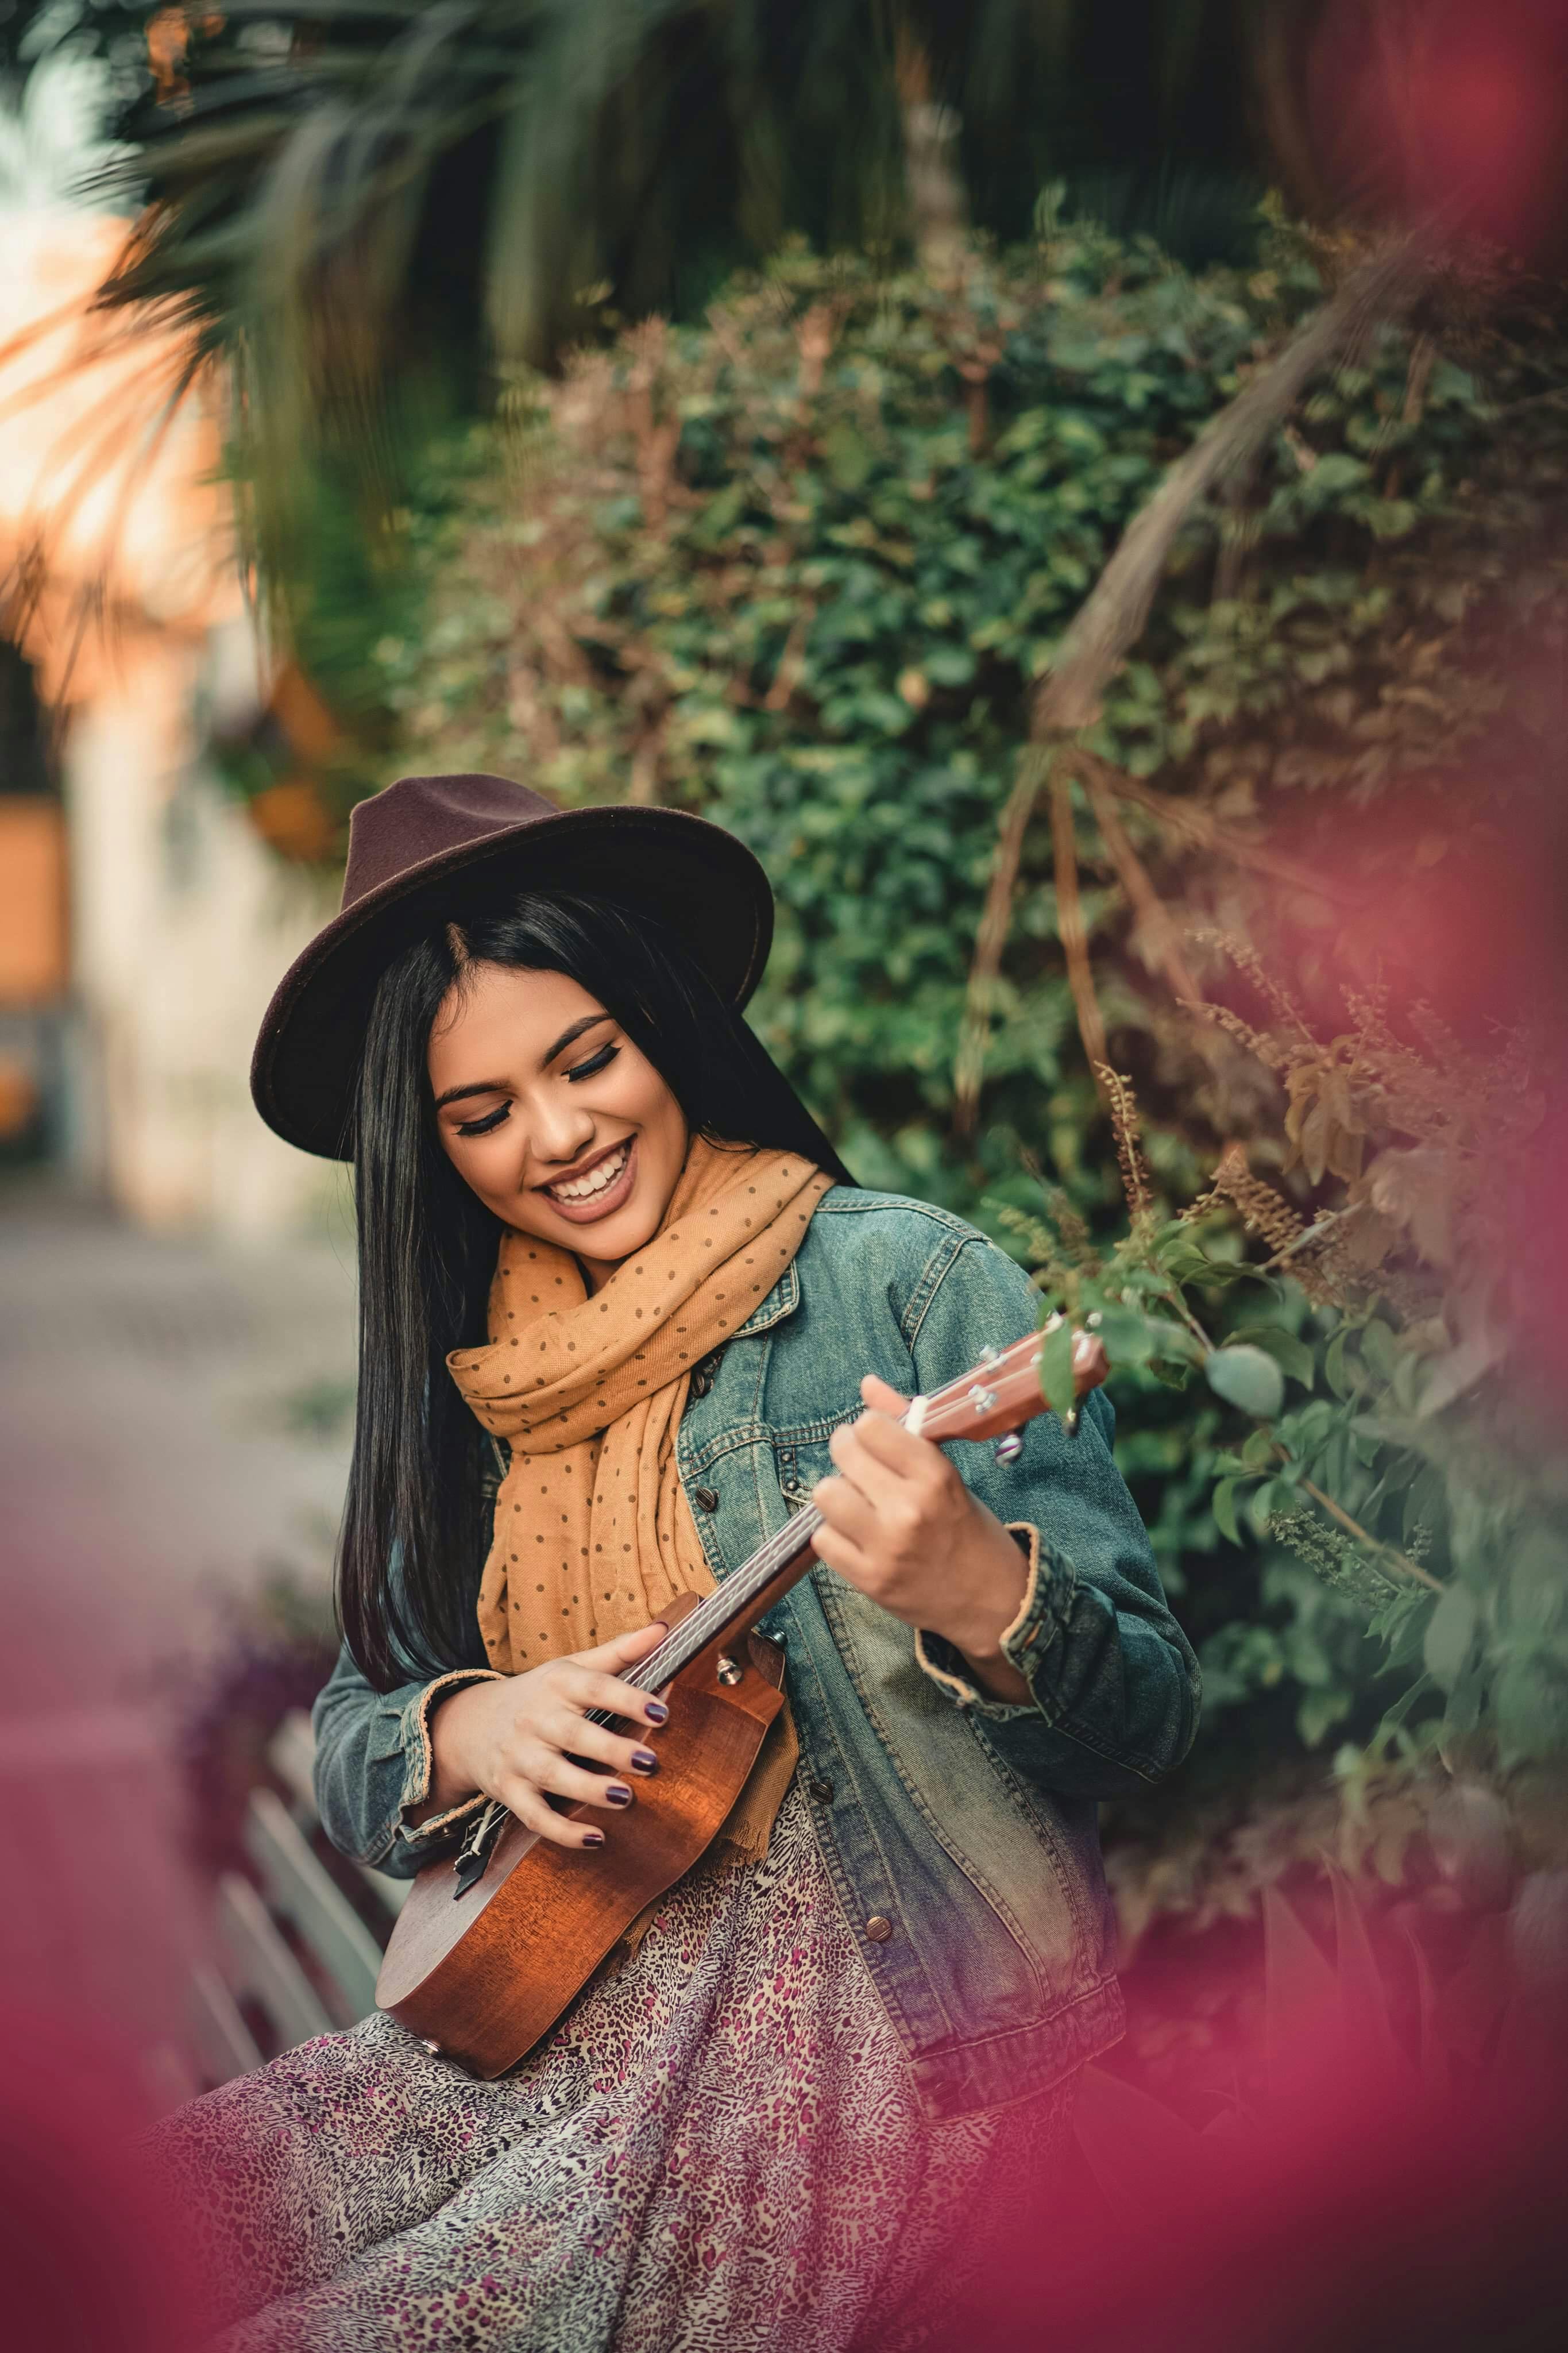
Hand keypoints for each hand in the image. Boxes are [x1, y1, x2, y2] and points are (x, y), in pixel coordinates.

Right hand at [419, 1622, 670, 1849]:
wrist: (469, 1725)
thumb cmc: (538, 1696)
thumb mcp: (571, 1668)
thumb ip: (619, 1652)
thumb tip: (665, 1631)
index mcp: (557, 1684)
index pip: (594, 1687)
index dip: (627, 1699)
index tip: (661, 1711)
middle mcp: (536, 1719)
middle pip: (574, 1735)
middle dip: (611, 1749)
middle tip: (649, 1762)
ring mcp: (520, 1757)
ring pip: (554, 1776)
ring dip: (589, 1789)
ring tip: (625, 1798)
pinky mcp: (509, 1791)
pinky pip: (535, 1816)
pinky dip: (562, 1831)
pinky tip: (595, 1839)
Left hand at [812, 1375, 1031, 1703]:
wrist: (992, 1602)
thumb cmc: (968, 1529)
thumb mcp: (946, 1475)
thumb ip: (905, 1426)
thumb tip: (867, 1383)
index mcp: (934, 1476)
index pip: (871, 1426)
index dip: (869, 1428)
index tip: (876, 1439)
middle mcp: (909, 1510)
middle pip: (844, 1454)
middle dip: (848, 1451)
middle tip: (860, 1464)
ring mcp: (886, 1547)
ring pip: (825, 1494)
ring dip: (837, 1493)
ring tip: (857, 1500)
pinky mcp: (869, 1580)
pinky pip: (823, 1539)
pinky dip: (834, 1533)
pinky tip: (856, 1533)